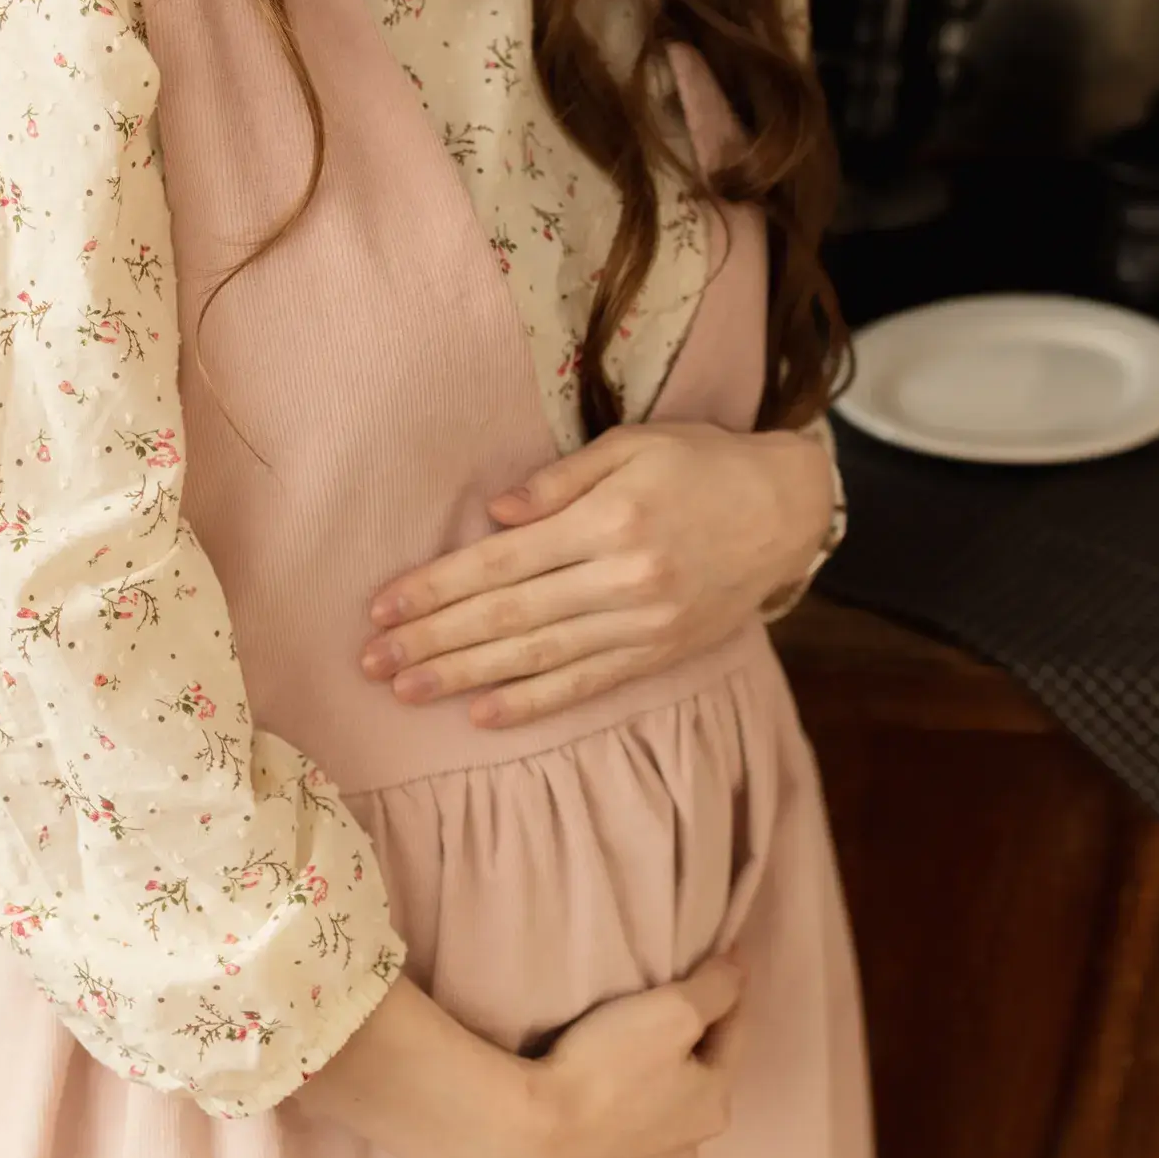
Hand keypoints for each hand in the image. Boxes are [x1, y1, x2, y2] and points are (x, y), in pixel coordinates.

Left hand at [360, 420, 835, 730]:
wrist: (785, 510)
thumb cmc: (700, 462)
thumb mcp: (633, 444)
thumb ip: (561, 479)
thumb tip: (495, 515)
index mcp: (608, 519)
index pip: (502, 562)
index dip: (437, 586)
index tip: (383, 605)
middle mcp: (623, 578)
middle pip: (509, 615)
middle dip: (434, 639)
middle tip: (373, 660)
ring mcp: (642, 623)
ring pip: (538, 656)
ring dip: (466, 676)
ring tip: (408, 689)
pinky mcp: (659, 652)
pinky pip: (587, 684)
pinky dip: (534, 701)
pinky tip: (484, 713)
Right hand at [501, 953, 744, 1157]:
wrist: (536, 1135)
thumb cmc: (610, 1065)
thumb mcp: (672, 1011)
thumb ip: (715, 989)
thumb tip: (740, 972)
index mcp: (714, 1104)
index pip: (732, 1034)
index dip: (726, 995)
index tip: (720, 962)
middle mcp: (691, 1146)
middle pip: (699, 1081)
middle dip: (691, 1048)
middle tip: (666, 1014)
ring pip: (664, 1117)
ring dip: (657, 1090)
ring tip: (630, 1061)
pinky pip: (626, 1142)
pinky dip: (625, 1120)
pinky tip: (605, 1106)